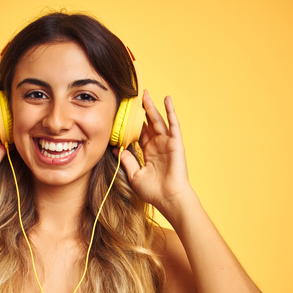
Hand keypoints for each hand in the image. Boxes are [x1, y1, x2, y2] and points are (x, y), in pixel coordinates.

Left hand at [115, 91, 192, 214]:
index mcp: (148, 152)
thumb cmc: (153, 191)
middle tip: (135, 97)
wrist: (168, 198)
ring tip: (146, 94)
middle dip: (142, 110)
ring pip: (158, 120)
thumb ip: (127, 160)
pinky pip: (173, 124)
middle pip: (148, 123)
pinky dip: (171, 111)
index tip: (125, 113)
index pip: (140, 133)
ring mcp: (167, 143)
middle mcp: (158, 145)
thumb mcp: (134, 175)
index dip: (133, 123)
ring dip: (152, 107)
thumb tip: (117, 149)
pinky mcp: (175, 142)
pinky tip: (167, 100)